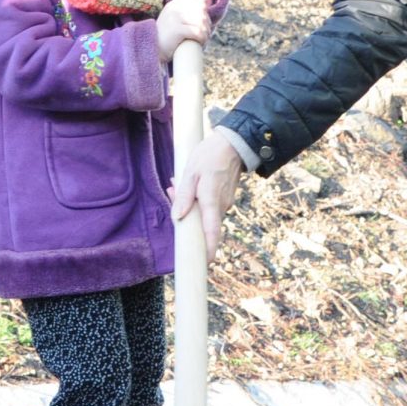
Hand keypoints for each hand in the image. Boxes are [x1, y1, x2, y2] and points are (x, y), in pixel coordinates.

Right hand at [155, 0, 214, 57]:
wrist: (153, 51)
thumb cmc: (168, 36)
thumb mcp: (179, 19)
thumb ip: (193, 6)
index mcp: (174, 4)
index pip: (198, 5)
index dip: (205, 17)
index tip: (203, 27)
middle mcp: (174, 9)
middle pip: (201, 14)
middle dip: (207, 25)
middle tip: (206, 35)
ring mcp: (175, 19)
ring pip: (200, 23)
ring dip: (206, 33)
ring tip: (204, 40)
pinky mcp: (177, 30)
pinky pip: (197, 32)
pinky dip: (202, 38)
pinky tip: (201, 43)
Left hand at [168, 128, 246, 259]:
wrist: (234, 143)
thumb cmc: (210, 155)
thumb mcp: (191, 172)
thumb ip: (183, 195)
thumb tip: (178, 217)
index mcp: (211, 200)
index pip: (211, 231)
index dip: (208, 248)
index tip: (205, 263)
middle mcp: (221, 205)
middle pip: (202, 222)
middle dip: (185, 216)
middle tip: (172, 191)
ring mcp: (225, 202)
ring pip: (204, 213)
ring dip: (190, 204)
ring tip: (177, 183)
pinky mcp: (225, 198)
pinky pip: (209, 206)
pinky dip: (197, 199)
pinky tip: (189, 183)